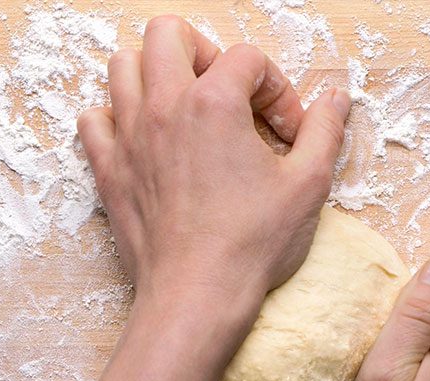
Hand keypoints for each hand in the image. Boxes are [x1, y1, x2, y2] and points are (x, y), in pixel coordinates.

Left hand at [76, 16, 351, 327]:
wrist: (197, 297)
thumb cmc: (251, 246)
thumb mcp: (308, 185)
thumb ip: (324, 131)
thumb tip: (336, 99)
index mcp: (214, 103)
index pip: (247, 58)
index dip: (276, 88)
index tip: (287, 130)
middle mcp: (163, 107)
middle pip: (168, 34)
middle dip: (203, 51)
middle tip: (227, 91)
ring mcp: (129, 137)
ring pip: (122, 65)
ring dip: (154, 74)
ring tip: (184, 106)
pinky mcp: (109, 170)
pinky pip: (94, 119)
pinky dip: (114, 117)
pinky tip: (144, 139)